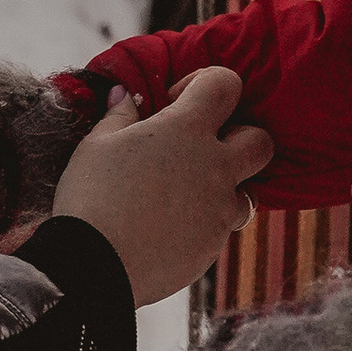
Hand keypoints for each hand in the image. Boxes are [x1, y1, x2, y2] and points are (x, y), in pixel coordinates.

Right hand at [53, 68, 270, 303]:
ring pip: (248, 193)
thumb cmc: (90, 197)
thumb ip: (119, 116)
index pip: (226, 84)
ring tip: (184, 193)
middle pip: (261, 141)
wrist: (94, 267)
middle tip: (199, 149)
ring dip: (225, 188)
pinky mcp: (213, 247)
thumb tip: (124, 94)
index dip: (206, 84)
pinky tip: (169, 225)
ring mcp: (218, 210)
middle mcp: (215, 166)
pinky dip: (204, 222)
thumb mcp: (96, 145)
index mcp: (187, 129)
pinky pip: (221, 228)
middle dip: (240, 138)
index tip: (175, 101)